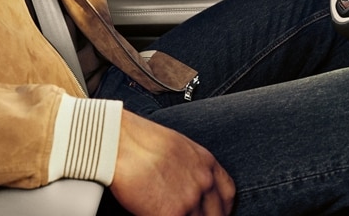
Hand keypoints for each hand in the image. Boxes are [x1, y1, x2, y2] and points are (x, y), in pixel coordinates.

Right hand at [110, 110, 234, 215]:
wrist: (120, 142)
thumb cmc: (139, 140)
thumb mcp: (177, 147)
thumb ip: (189, 168)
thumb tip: (185, 184)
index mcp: (207, 163)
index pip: (228, 194)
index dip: (222, 208)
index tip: (214, 213)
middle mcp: (204, 181)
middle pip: (217, 214)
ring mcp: (190, 200)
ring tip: (170, 214)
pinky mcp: (172, 214)